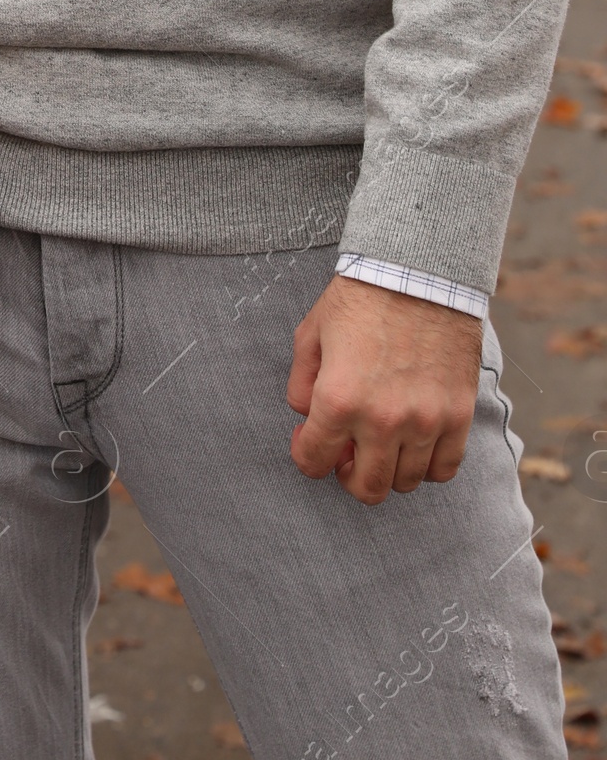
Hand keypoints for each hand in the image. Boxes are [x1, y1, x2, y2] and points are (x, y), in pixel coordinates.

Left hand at [287, 273, 482, 503]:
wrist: (419, 271)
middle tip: (345, 453)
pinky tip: (414, 443)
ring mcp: (426, 421)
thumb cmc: (361, 298)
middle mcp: (383, 420)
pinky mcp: (458, 415)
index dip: (306, 455)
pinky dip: (426, 466)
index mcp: (339, 399)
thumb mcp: (311, 333)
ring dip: (387, 469)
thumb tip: (306, 418)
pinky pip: (444, 469)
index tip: (308, 440)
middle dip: (347, 476)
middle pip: (366, 487)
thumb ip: (301, 384)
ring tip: (380, 443)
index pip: (313, 462)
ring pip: (405, 483)